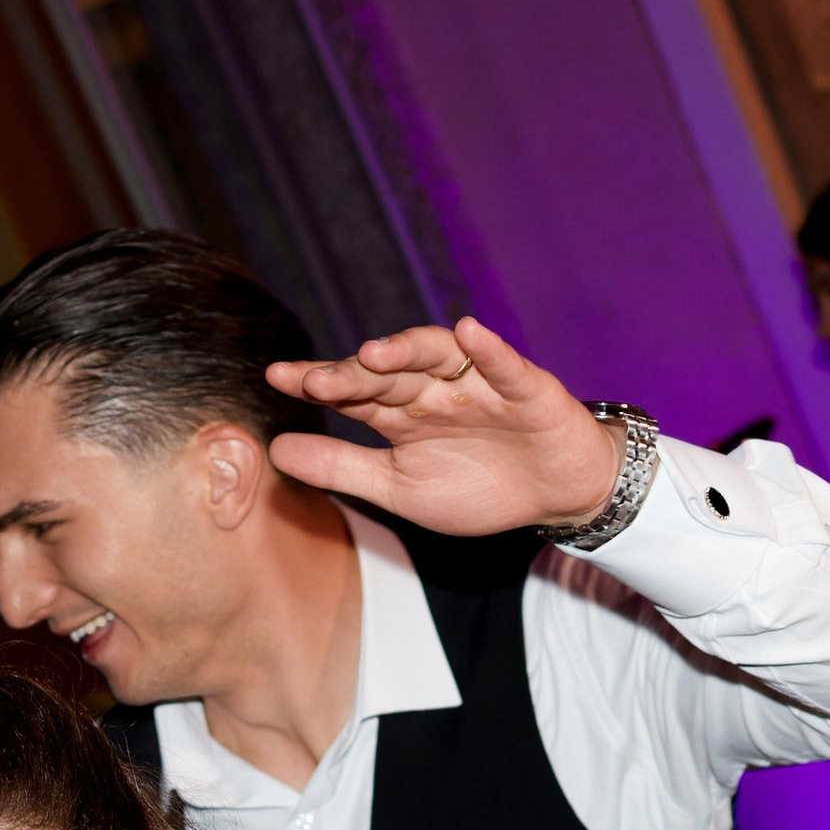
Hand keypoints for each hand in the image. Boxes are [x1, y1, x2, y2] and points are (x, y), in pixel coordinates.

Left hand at [264, 317, 619, 535]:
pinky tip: (470, 333)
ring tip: (375, 352)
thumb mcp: (400, 489)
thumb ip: (342, 468)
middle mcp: (434, 388)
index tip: (277, 378)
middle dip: (352, 374)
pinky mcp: (526, 388)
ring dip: (408, 349)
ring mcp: (478, 383)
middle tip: (315, 381)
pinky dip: (489, 350)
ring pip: (438, 355)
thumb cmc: (478, 488)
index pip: (351, 390)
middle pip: (388, 372)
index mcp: (401, 412)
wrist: (554, 496)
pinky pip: (505, 364)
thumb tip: (275, 451)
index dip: (316, 382)